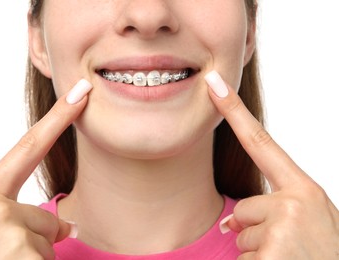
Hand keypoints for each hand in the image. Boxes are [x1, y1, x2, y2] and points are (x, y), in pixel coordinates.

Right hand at [0, 79, 91, 258]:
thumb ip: (20, 218)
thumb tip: (72, 227)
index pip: (29, 147)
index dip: (58, 119)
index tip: (81, 93)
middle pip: (48, 219)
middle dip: (38, 241)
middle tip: (3, 259)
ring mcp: (9, 234)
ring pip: (52, 243)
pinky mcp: (23, 257)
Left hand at [206, 71, 338, 258]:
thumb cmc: (324, 252)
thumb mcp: (307, 222)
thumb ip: (273, 211)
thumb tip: (227, 223)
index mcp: (305, 190)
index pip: (261, 142)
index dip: (234, 112)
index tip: (214, 85)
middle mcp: (294, 202)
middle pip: (243, 208)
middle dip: (254, 230)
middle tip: (288, 247)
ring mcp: (282, 228)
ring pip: (240, 235)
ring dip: (258, 251)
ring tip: (289, 258)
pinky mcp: (271, 255)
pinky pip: (241, 258)